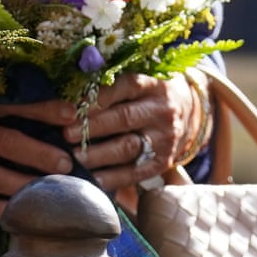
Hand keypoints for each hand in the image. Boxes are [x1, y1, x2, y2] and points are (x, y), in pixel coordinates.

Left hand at [66, 72, 196, 193]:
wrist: (190, 110)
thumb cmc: (149, 91)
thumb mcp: (140, 77)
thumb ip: (113, 82)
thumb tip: (72, 89)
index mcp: (152, 84)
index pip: (125, 86)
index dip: (98, 96)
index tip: (73, 104)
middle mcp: (161, 111)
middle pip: (124, 118)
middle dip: (92, 127)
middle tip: (66, 133)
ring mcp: (164, 138)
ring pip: (129, 147)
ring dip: (99, 154)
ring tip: (75, 157)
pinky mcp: (163, 162)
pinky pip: (137, 172)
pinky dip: (114, 178)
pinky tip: (94, 179)